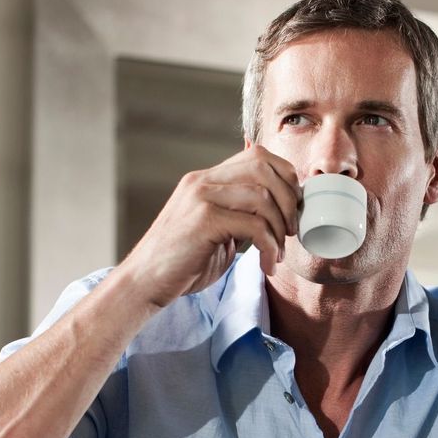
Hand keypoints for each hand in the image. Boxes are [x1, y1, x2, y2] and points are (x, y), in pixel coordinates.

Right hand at [119, 144, 300, 307]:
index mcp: (206, 179)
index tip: (292, 209)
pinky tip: (266, 264)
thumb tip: (277, 208)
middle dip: (288, 200)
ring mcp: (201, 198)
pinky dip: (269, 247)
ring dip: (279, 229)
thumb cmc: (182, 262)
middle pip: (263, 167)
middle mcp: (203, 181)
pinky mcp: (203, 220)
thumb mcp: (216, 229)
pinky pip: (253, 225)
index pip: (258, 155)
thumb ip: (239, 213)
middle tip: (290, 231)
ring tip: (276, 254)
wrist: (144, 282)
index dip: (285, 178)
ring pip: (262, 196)